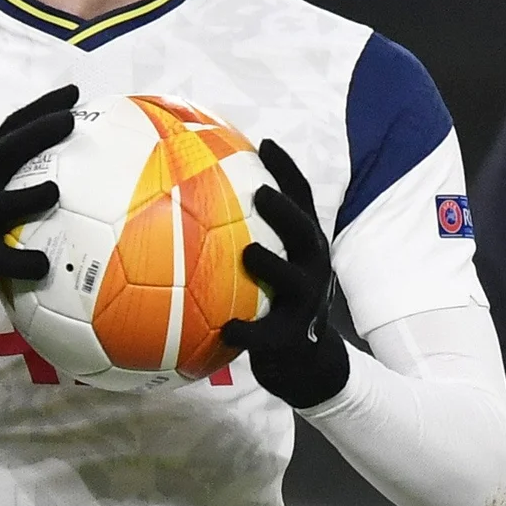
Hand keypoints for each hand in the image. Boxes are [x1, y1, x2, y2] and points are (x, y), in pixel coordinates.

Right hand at [0, 85, 77, 336]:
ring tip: (55, 192)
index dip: (41, 107)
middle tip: (69, 120)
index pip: (11, 130)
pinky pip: (3, 260)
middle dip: (38, 132)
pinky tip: (45, 264)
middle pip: (5, 152)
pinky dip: (26, 261)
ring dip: (31, 196)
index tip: (74, 92)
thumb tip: (74, 174)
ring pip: (2, 204)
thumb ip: (16, 183)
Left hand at [222, 139, 349, 408]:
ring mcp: (305, 303)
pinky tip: (226, 329)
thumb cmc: (277, 303)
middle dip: (286, 212)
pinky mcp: (292, 337)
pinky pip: (268, 335)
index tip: (264, 143)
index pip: (302, 200)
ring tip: (249, 252)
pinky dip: (248, 332)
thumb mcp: (275, 266)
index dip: (286, 170)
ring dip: (273, 265)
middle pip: (305, 234)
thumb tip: (194, 198)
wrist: (306, 362)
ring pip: (294, 281)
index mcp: (305, 247)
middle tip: (260, 194)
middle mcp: (312, 269)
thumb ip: (246, 235)